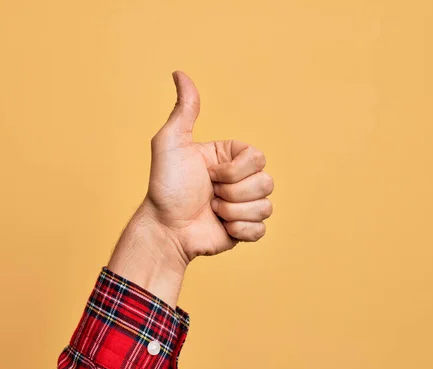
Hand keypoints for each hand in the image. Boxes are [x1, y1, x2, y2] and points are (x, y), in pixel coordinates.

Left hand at [146, 71, 273, 260]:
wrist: (166, 228)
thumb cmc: (165, 186)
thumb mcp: (170, 142)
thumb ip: (184, 109)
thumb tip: (179, 72)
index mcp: (231, 157)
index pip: (258, 157)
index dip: (234, 170)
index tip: (208, 173)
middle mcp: (240, 179)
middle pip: (267, 182)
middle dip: (233, 192)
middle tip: (209, 194)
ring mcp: (244, 204)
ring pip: (266, 206)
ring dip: (233, 211)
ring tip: (212, 210)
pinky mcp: (245, 229)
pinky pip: (262, 229)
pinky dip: (240, 230)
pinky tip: (221, 227)